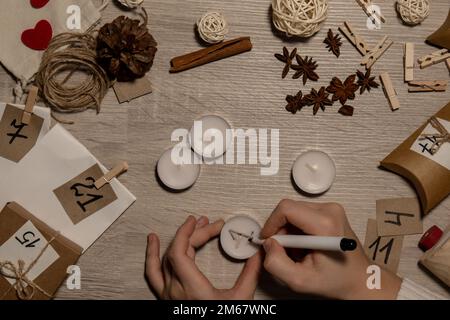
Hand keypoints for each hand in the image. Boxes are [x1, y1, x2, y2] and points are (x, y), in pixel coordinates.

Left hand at [146, 215, 261, 299]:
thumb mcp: (239, 300)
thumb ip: (249, 275)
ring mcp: (166, 295)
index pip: (180, 251)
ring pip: (163, 260)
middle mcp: (173, 291)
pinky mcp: (165, 298)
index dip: (190, 232)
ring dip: (175, 240)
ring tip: (185, 225)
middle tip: (211, 225)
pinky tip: (153, 245)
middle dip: (194, 234)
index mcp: (190, 288)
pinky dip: (152, 256)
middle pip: (177, 251)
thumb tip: (258, 255)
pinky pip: (153, 273)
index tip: (203, 222)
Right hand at [260, 199, 401, 299]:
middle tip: (285, 251)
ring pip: (294, 211)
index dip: (271, 223)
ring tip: (297, 251)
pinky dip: (297, 230)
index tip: (268, 240)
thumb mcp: (300, 280)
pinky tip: (304, 246)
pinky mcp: (330, 211)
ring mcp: (331, 209)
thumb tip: (268, 244)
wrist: (360, 279)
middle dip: (280, 230)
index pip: (286, 209)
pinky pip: (302, 213)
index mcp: (325, 224)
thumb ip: (276, 263)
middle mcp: (330, 210)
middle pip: (289, 209)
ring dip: (288, 231)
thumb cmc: (336, 280)